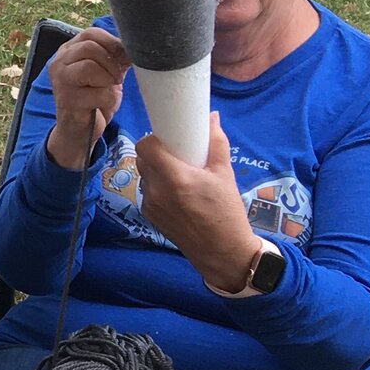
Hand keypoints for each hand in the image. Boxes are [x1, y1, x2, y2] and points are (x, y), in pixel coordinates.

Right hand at [42, 26, 127, 169]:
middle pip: (90, 47)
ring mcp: (61, 82)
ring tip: (109, 89)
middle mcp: (59, 63)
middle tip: (116, 77)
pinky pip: (99, 93)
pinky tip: (103, 105)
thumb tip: (135, 45)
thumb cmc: (94, 97)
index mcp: (67, 51)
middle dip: (111, 62)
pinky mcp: (69, 101)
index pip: (91, 34)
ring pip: (90, 67)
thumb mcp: (105, 71)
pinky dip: (109, 100)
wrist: (81, 130)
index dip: (112, 43)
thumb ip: (113, 55)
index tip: (123, 58)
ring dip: (109, 79)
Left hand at [133, 112, 260, 292]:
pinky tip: (176, 191)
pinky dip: (157, 185)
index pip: (144, 147)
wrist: (222, 252)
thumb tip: (212, 117)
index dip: (153, 138)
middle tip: (176, 152)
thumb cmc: (227, 212)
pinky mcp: (148, 215)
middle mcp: (156, 191)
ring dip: (156, 168)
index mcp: (175, 178)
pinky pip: (147, 191)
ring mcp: (149, 205)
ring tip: (179, 172)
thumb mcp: (225, 174)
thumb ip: (216, 143)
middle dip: (156, 151)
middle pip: (142, 159)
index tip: (168, 137)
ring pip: (144, 175)